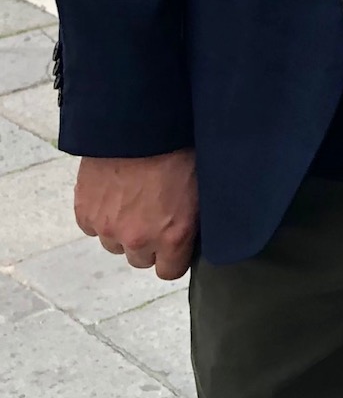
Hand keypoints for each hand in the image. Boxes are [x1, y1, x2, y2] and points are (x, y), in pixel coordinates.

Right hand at [75, 150, 198, 278]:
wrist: (139, 125)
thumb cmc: (180, 148)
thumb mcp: (202, 185)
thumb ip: (196, 218)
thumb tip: (199, 230)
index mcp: (174, 235)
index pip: (169, 271)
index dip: (173, 257)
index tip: (175, 243)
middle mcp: (139, 239)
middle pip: (141, 259)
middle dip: (148, 243)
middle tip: (155, 215)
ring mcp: (108, 228)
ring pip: (115, 244)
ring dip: (123, 229)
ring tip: (135, 200)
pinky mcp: (84, 213)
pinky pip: (92, 226)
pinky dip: (101, 215)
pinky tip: (114, 193)